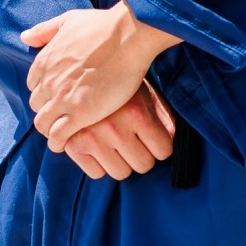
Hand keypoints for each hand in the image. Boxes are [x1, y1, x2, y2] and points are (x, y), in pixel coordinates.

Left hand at [24, 2, 181, 151]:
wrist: (128, 35)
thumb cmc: (104, 25)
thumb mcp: (69, 20)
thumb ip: (45, 30)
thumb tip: (25, 37)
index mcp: (44, 61)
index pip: (33, 85)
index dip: (46, 92)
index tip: (58, 95)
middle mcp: (48, 81)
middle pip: (37, 106)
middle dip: (48, 110)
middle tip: (64, 115)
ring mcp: (62, 98)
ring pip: (43, 124)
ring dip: (50, 130)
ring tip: (64, 134)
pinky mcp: (79, 113)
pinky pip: (58, 136)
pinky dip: (58, 142)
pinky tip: (67, 143)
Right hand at [62, 84, 176, 180]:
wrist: (77, 71)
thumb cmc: (119, 82)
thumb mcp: (145, 92)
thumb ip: (162, 116)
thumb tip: (173, 138)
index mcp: (137, 113)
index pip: (163, 150)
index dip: (161, 145)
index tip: (155, 138)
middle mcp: (115, 129)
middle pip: (143, 165)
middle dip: (142, 154)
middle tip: (135, 139)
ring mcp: (92, 139)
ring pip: (121, 173)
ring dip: (121, 161)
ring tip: (116, 141)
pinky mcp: (73, 146)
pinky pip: (97, 174)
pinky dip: (99, 163)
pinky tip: (98, 145)